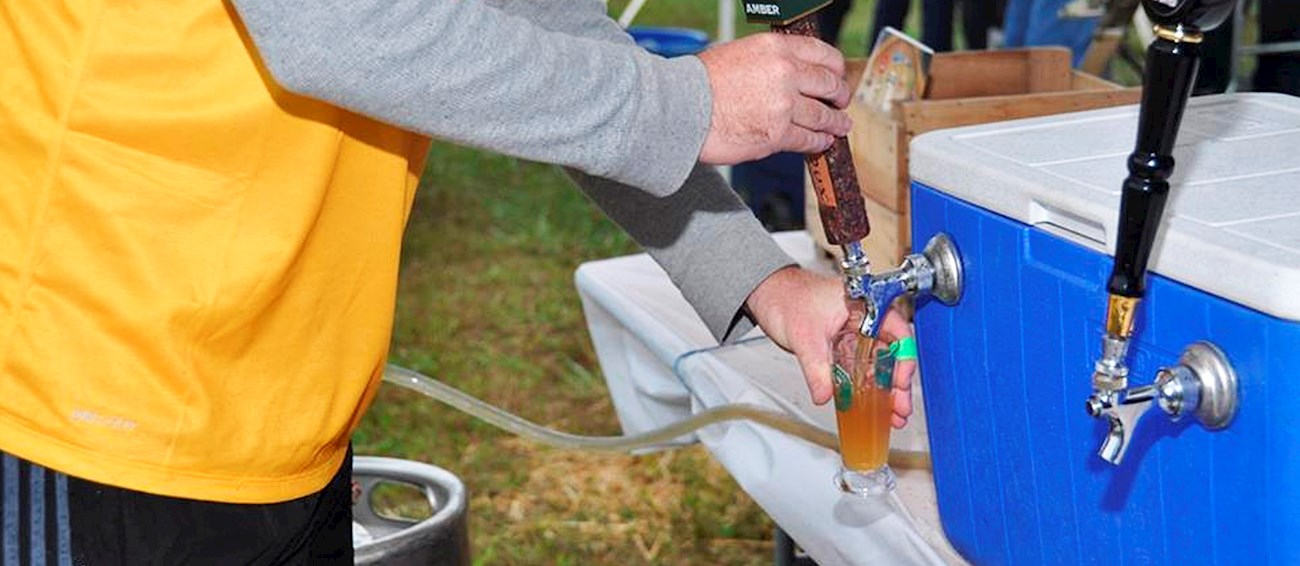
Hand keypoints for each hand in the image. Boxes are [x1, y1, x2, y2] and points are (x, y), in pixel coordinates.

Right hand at [696, 33, 851, 164]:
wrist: (682, 109)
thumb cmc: (700, 83)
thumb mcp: (738, 53)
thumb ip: (768, 62)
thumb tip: (786, 75)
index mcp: (776, 48)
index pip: (822, 54)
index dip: (835, 68)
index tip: (837, 76)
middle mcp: (785, 73)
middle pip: (828, 85)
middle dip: (839, 96)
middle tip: (841, 102)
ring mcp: (784, 105)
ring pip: (822, 116)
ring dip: (834, 123)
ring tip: (839, 126)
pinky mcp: (777, 134)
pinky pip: (807, 140)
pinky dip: (818, 142)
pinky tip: (822, 142)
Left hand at [745, 267, 916, 427]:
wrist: (767, 294)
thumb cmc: (787, 296)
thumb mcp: (804, 335)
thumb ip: (816, 368)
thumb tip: (825, 394)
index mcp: (866, 306)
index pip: (899, 333)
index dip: (904, 359)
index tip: (900, 382)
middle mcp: (865, 321)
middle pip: (891, 355)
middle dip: (897, 384)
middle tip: (900, 408)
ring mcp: (854, 336)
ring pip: (877, 366)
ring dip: (884, 391)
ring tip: (891, 415)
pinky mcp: (842, 349)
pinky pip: (859, 371)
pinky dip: (865, 389)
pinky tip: (871, 407)